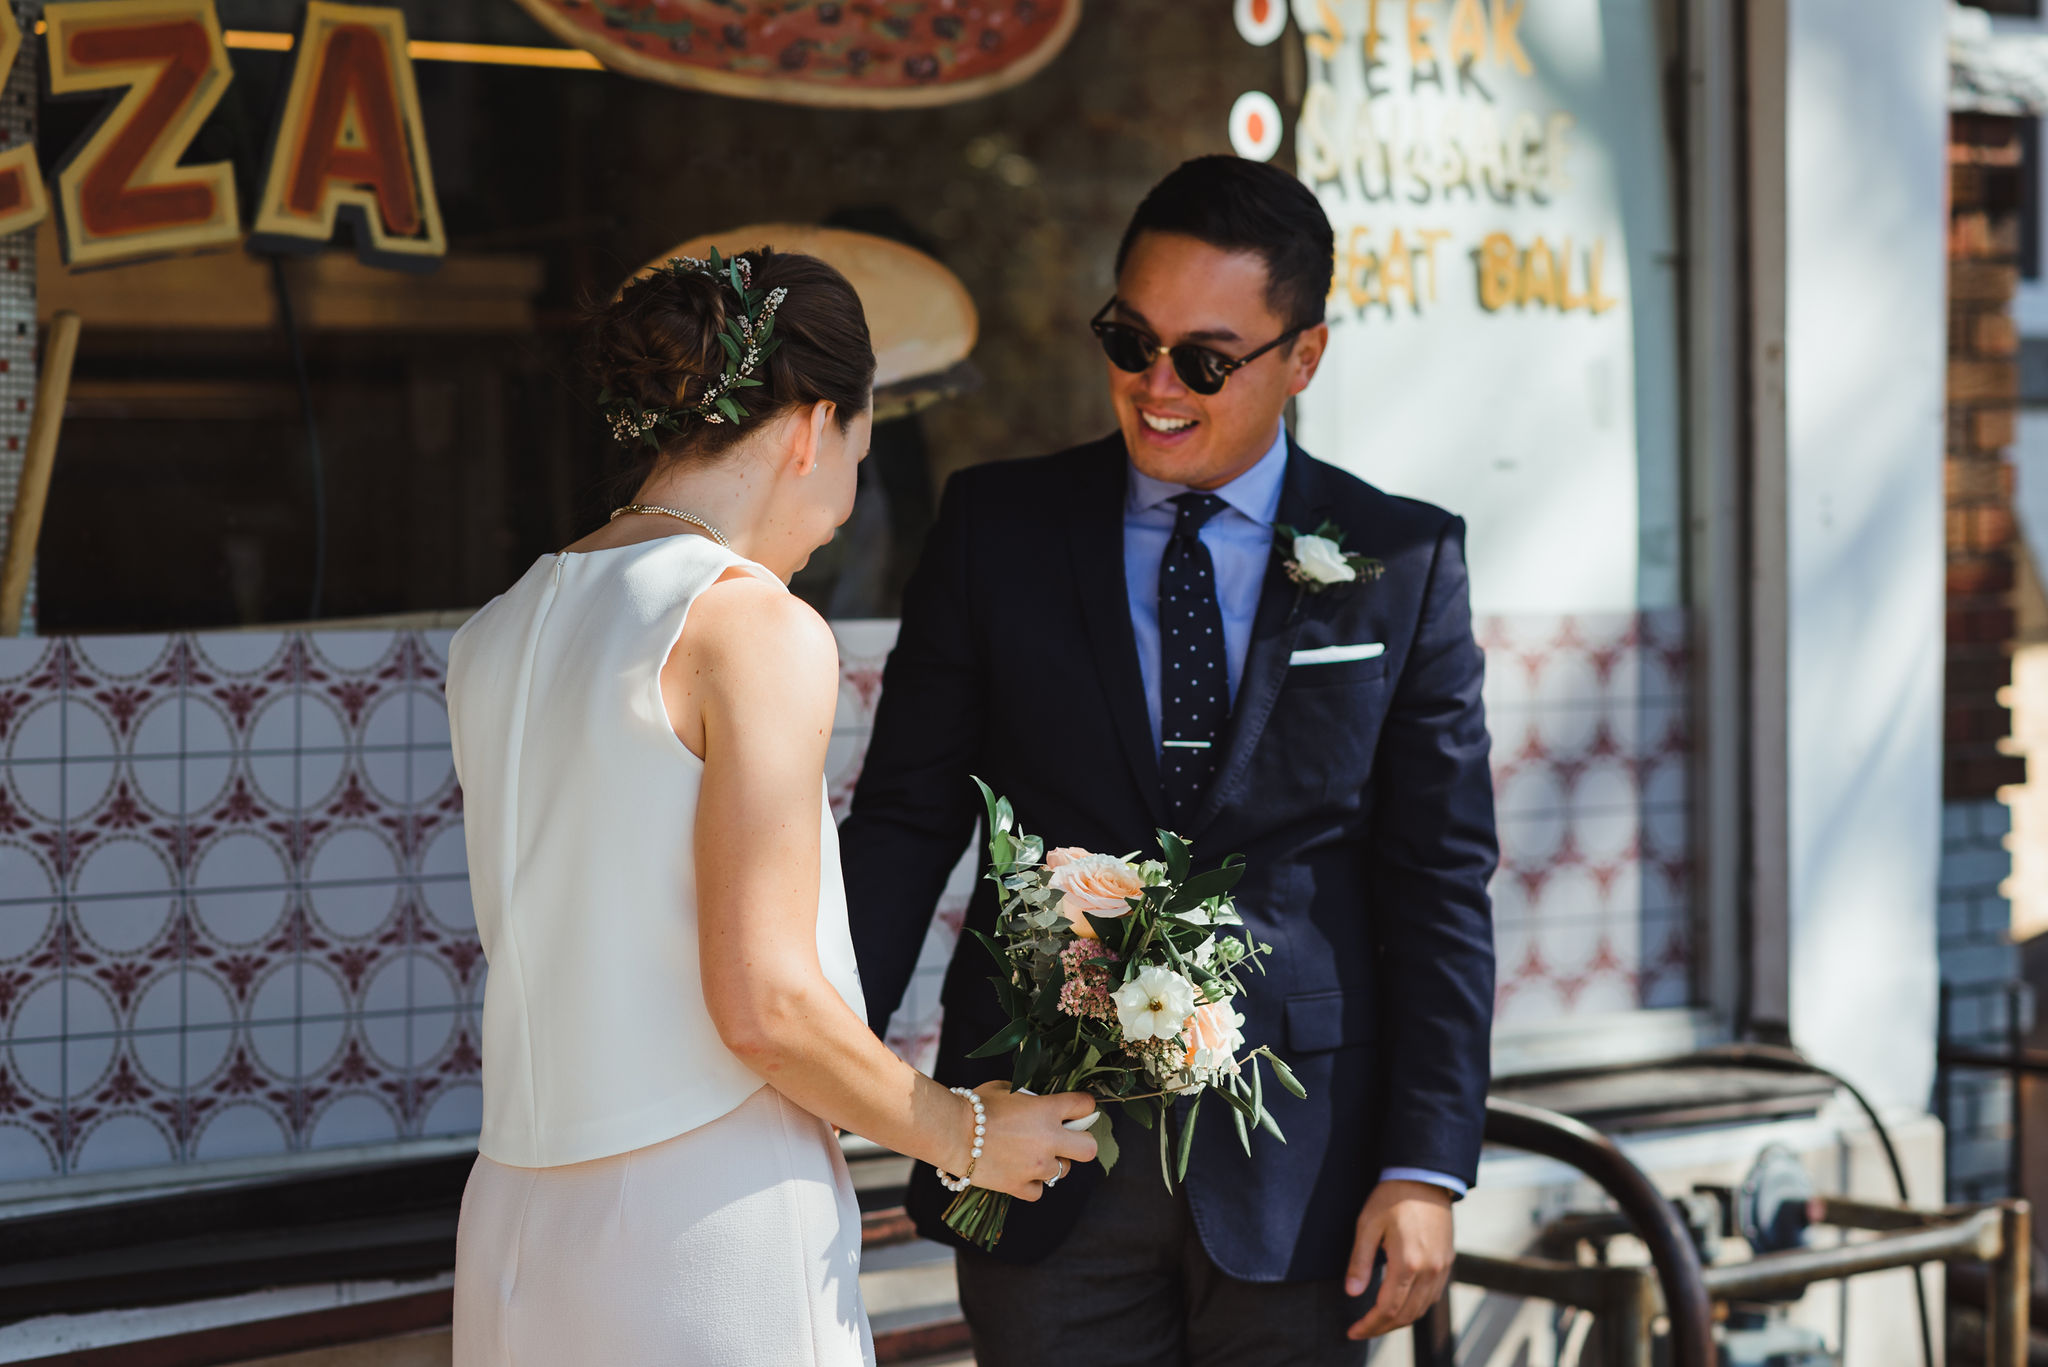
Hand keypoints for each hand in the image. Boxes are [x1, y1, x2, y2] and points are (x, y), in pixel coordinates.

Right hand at [963, 1082, 1097, 1201]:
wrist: (950, 1133)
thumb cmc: (975, 1106)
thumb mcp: (1006, 1089)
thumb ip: (1030, 1098)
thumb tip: (1040, 1103)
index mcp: (1047, 1110)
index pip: (1085, 1106)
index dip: (1083, 1105)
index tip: (1076, 1108)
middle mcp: (1048, 1139)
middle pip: (1089, 1148)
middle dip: (1081, 1142)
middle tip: (1066, 1138)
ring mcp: (1035, 1166)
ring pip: (1063, 1171)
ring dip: (1052, 1162)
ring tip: (1032, 1154)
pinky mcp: (1019, 1186)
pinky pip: (1039, 1190)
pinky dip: (1032, 1183)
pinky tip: (1020, 1171)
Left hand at [1346, 1178, 1454, 1339]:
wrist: (1425, 1177)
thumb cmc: (1392, 1198)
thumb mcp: (1367, 1226)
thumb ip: (1359, 1262)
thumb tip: (1352, 1293)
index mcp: (1408, 1263)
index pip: (1388, 1309)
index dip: (1370, 1325)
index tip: (1352, 1331)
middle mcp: (1429, 1270)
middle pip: (1406, 1315)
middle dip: (1381, 1328)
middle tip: (1361, 1330)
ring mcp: (1442, 1268)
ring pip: (1421, 1309)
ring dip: (1399, 1321)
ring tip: (1377, 1322)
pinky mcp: (1447, 1262)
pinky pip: (1432, 1297)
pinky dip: (1415, 1308)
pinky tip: (1401, 1305)